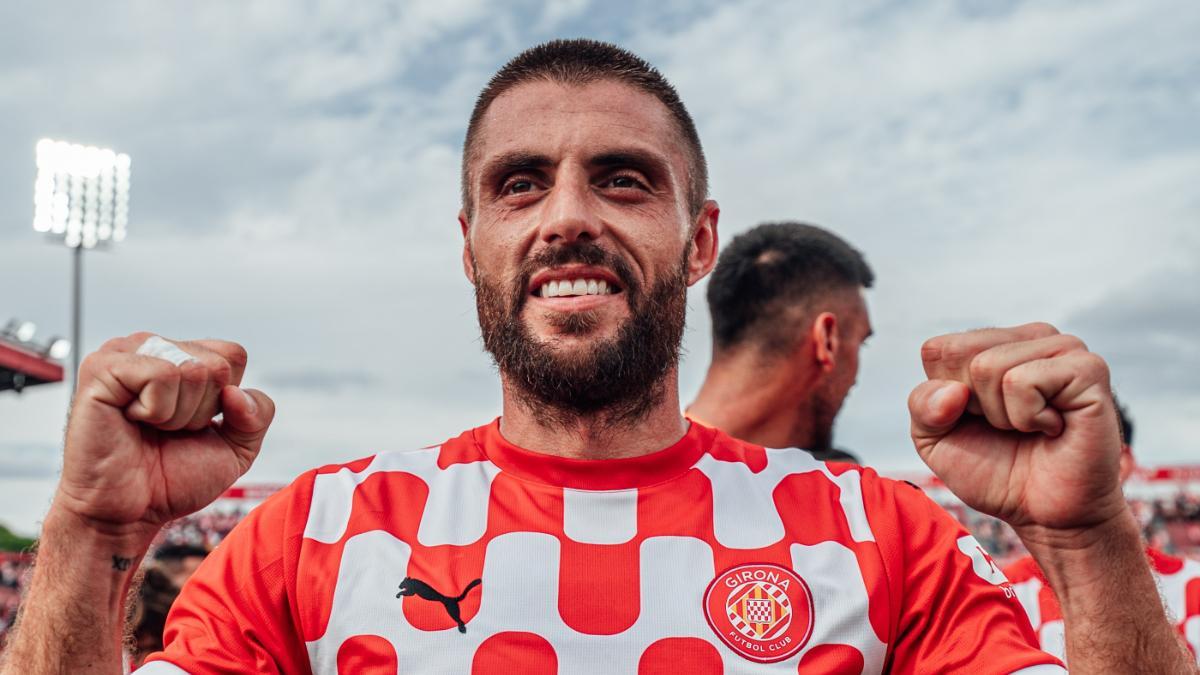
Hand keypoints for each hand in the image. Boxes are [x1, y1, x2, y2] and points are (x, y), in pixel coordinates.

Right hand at [53, 332, 274, 541]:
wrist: (128, 513)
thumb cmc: (173, 478)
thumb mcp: (237, 447)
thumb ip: (258, 414)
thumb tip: (235, 393)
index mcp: (181, 356)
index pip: (233, 355)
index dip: (225, 401)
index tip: (193, 424)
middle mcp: (153, 346)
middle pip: (218, 365)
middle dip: (202, 411)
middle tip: (166, 431)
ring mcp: (124, 352)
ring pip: (193, 369)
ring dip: (179, 414)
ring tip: (149, 427)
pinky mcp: (101, 367)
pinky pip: (162, 375)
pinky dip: (157, 410)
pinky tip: (131, 421)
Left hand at [908, 322, 1124, 532]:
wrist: (1046, 514)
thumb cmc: (995, 471)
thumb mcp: (935, 439)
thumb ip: (922, 406)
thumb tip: (953, 391)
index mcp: (995, 343)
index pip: (937, 350)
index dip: (945, 398)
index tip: (978, 420)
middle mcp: (1030, 337)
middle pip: (961, 354)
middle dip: (972, 405)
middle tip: (1008, 427)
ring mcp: (1063, 347)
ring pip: (988, 366)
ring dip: (1002, 415)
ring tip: (1032, 428)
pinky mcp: (1087, 369)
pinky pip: (1022, 381)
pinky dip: (1027, 417)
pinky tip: (1054, 427)